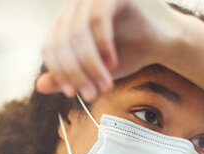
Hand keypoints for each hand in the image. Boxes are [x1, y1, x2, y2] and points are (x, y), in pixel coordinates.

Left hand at [36, 0, 183, 100]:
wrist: (164, 41)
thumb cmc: (129, 52)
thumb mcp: (94, 69)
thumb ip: (68, 75)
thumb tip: (39, 86)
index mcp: (67, 20)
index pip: (49, 47)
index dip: (59, 72)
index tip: (73, 94)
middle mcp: (75, 3)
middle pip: (61, 43)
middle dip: (76, 73)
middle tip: (91, 95)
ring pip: (77, 33)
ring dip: (90, 65)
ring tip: (104, 85)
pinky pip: (99, 19)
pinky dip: (103, 46)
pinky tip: (113, 64)